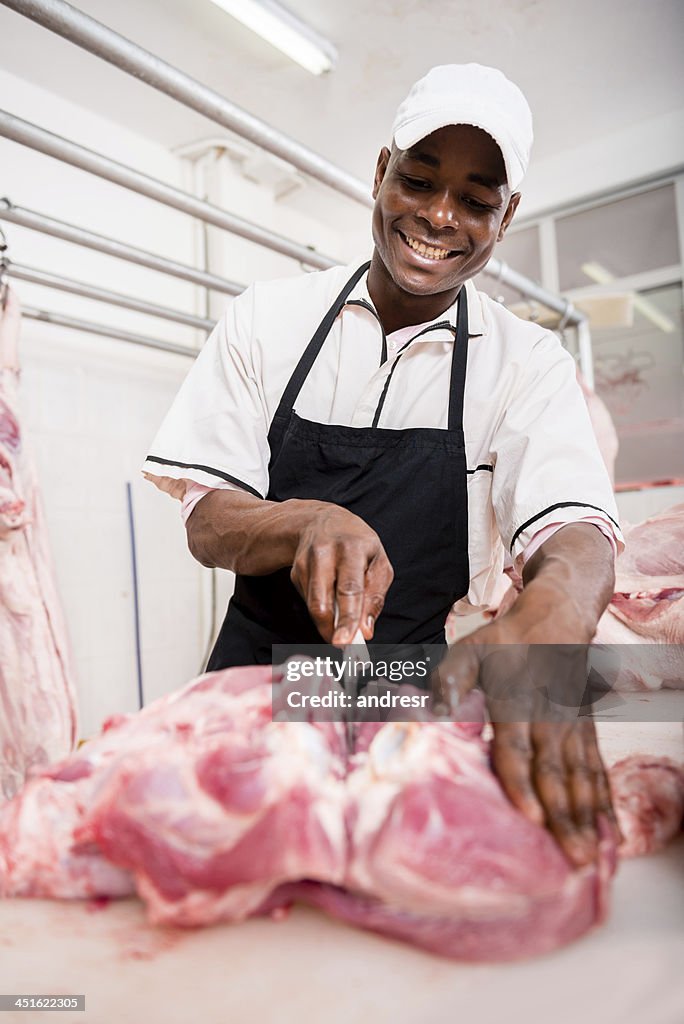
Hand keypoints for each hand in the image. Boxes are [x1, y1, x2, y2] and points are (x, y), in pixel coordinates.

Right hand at [290, 505, 393, 644]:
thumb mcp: (378, 562)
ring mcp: (306, 561)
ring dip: (327, 623)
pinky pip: (308, 601)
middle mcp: (325, 552)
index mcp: (352, 547)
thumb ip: (375, 597)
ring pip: (313, 605)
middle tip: (342, 646)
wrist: (322, 521)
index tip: (345, 642)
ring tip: (340, 628)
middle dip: (331, 629)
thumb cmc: (357, 545)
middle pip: (322, 600)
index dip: (347, 618)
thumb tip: (365, 631)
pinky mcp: (295, 571)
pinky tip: (330, 598)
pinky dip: (321, 609)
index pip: (349, 589)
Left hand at [430, 623, 620, 865]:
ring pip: (580, 776)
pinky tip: (608, 833)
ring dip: (584, 818)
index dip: (523, 783)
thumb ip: (451, 678)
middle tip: (568, 857)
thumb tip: (439, 709)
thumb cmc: (504, 642)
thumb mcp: (469, 649)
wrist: (557, 620)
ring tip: (587, 855)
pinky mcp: (586, 732)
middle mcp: (549, 717)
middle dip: (562, 817)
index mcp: (515, 700)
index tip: (531, 817)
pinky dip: (604, 802)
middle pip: (555, 772)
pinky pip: (596, 770)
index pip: (518, 748)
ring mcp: (573, 726)